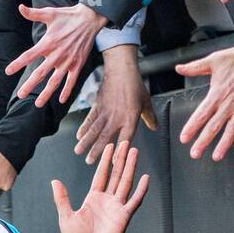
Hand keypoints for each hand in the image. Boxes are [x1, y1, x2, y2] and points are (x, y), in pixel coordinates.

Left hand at [5, 3, 104, 105]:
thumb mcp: (50, 13)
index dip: (18, 64)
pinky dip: (66, 91)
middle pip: (40, 74)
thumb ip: (33, 13)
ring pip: (54, 82)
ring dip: (46, 94)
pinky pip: (71, 81)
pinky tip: (60, 100)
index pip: (29, 55)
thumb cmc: (67, 16)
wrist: (89, 19)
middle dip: (29, 85)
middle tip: (20, 95)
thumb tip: (20, 7)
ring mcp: (68, 62)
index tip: (8, 72)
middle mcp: (56, 55)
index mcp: (47, 43)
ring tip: (37, 104)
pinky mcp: (77, 65)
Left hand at [53, 139, 149, 232]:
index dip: (105, 160)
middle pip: (116, 174)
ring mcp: (116, 208)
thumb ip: (62, 199)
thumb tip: (54, 181)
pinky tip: (145, 178)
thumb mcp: (66, 217)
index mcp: (93, 198)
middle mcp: (107, 200)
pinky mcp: (123, 217)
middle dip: (121, 158)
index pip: (101, 175)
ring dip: (130, 167)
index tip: (110, 146)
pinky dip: (140, 190)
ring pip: (125, 183)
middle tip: (126, 142)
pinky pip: (134, 201)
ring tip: (135, 152)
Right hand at [74, 46, 154, 162]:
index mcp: (130, 119)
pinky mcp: (97, 105)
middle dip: (96, 151)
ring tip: (78, 151)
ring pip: (94, 130)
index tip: (114, 162)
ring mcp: (105, 112)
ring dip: (86, 141)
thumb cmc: (135, 86)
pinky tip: (79, 136)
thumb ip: (150, 117)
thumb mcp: (146, 102)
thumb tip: (155, 128)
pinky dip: (84, 128)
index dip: (119, 151)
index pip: (125, 139)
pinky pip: (90, 119)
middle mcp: (116, 118)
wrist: (121, 70)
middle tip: (89, 162)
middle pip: (105, 137)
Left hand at [176, 37, 233, 160]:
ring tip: (217, 156)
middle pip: (213, 126)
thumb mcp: (212, 60)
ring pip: (231, 129)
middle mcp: (228, 103)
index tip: (184, 138)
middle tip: (195, 153)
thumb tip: (179, 68)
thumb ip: (195, 67)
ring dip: (224, 144)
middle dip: (203, 141)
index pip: (201, 114)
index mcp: (217, 94)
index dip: (191, 127)